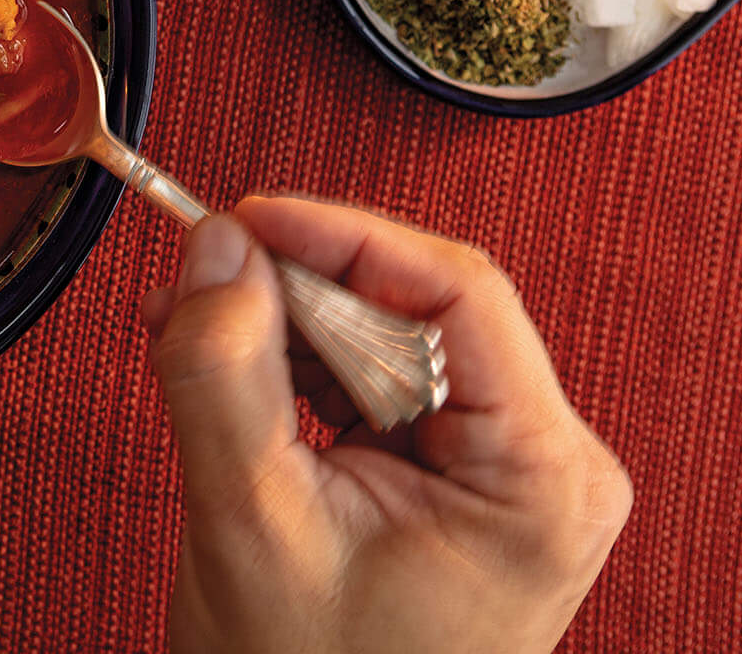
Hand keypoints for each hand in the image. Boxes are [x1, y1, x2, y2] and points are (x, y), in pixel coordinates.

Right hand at [141, 196, 632, 653]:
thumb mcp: (252, 521)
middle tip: (202, 283)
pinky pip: (375, 383)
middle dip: (298, 289)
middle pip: (419, 307)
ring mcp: (504, 475)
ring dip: (286, 326)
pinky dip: (296, 367)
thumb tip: (214, 249)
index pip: (457, 290)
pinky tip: (228, 368)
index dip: (341, 236)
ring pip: (388, 337)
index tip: (246, 221)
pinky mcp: (457, 483)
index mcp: (542, 477)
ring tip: (196, 330)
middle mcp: (546, 466)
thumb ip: (225, 372)